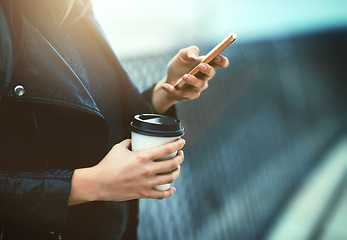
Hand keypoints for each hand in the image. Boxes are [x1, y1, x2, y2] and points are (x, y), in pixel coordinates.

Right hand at [68, 138, 184, 204]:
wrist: (98, 183)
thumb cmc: (107, 165)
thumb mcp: (118, 148)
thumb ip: (128, 142)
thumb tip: (134, 141)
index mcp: (142, 156)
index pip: (167, 149)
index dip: (178, 144)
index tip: (182, 142)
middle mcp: (147, 169)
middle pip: (173, 163)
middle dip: (180, 158)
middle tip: (180, 155)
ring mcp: (146, 183)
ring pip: (170, 178)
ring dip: (177, 172)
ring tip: (177, 168)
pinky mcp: (143, 193)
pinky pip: (161, 194)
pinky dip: (169, 192)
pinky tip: (172, 188)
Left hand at [152, 46, 228, 112]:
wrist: (168, 79)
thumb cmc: (179, 66)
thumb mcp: (181, 55)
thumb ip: (189, 51)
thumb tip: (194, 56)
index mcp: (206, 65)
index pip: (219, 63)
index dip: (222, 61)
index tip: (218, 58)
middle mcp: (204, 77)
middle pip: (211, 74)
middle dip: (207, 70)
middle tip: (201, 66)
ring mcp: (197, 88)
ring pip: (199, 85)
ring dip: (192, 81)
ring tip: (185, 76)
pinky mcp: (187, 96)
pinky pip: (183, 94)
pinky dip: (173, 90)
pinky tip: (166, 86)